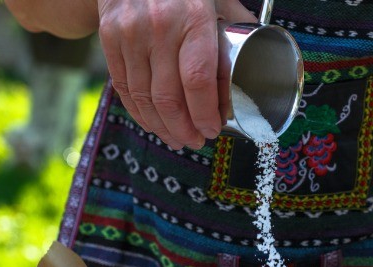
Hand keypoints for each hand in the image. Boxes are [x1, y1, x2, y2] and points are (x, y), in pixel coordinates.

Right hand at [97, 0, 255, 148]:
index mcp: (193, 18)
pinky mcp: (110, 39)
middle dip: (184, 128)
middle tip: (195, 140)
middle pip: (169, 97)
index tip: (212, 129)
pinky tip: (152, 122)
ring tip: (176, 138)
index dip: (204, 113)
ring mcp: (130, 34)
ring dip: (161, 126)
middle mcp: (159, 28)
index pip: (197, 80)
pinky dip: (139, 111)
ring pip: (144, 97)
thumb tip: (261, 59)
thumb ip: (237, 25)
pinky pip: (124, 87)